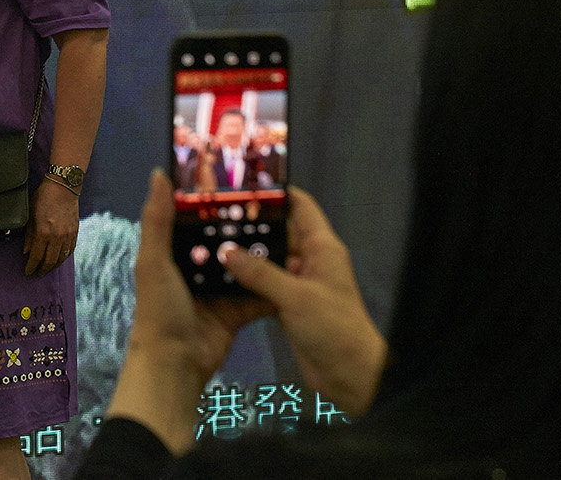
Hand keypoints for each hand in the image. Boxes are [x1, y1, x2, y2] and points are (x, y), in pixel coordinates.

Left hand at [23, 176, 79, 275]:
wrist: (63, 188)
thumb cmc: (43, 198)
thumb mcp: (31, 215)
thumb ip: (29, 235)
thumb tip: (26, 252)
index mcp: (43, 233)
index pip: (36, 256)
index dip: (31, 266)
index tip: (28, 272)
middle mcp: (56, 237)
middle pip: (49, 261)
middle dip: (42, 270)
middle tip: (37, 273)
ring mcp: (67, 236)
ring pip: (61, 258)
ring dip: (53, 266)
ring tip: (47, 269)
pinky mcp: (75, 233)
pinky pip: (70, 251)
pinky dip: (63, 258)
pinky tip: (58, 260)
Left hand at [132, 170, 270, 382]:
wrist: (177, 363)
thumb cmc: (160, 307)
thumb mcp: (154, 261)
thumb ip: (158, 220)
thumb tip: (160, 173)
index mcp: (172, 253)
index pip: (193, 219)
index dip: (211, 202)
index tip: (236, 179)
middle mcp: (196, 268)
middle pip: (223, 241)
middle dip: (244, 226)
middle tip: (274, 205)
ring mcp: (219, 290)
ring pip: (244, 266)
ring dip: (263, 253)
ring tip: (290, 230)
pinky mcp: (238, 311)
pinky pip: (258, 294)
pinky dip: (274, 285)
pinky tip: (296, 268)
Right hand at [220, 186, 386, 414]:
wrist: (351, 376)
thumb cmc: (332, 327)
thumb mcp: (295, 296)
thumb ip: (259, 272)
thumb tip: (224, 250)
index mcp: (321, 247)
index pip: (300, 206)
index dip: (275, 192)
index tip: (241, 184)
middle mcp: (311, 260)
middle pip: (280, 230)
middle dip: (251, 223)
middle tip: (213, 214)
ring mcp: (301, 283)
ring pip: (270, 258)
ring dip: (246, 252)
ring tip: (209, 240)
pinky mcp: (290, 305)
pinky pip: (266, 283)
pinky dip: (248, 278)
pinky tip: (220, 275)